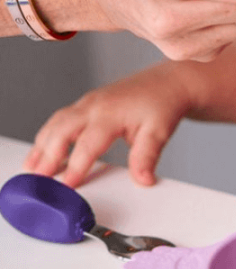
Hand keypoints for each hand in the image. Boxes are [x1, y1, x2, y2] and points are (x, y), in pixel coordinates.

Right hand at [24, 64, 189, 187]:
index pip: (87, 145)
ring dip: (43, 145)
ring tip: (33, 168)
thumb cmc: (163, 103)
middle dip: (47, 156)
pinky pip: (61, 118)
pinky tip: (45, 149)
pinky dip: (50, 134)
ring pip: (57, 123)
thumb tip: (143, 180)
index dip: (76, 167)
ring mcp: (89, 102)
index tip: (66, 186)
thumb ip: (146, 157)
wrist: (169, 81)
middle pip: (61, 131)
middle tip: (38, 180)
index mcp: (110, 113)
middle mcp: (94, 106)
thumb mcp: (159, 131)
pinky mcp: (88, 103)